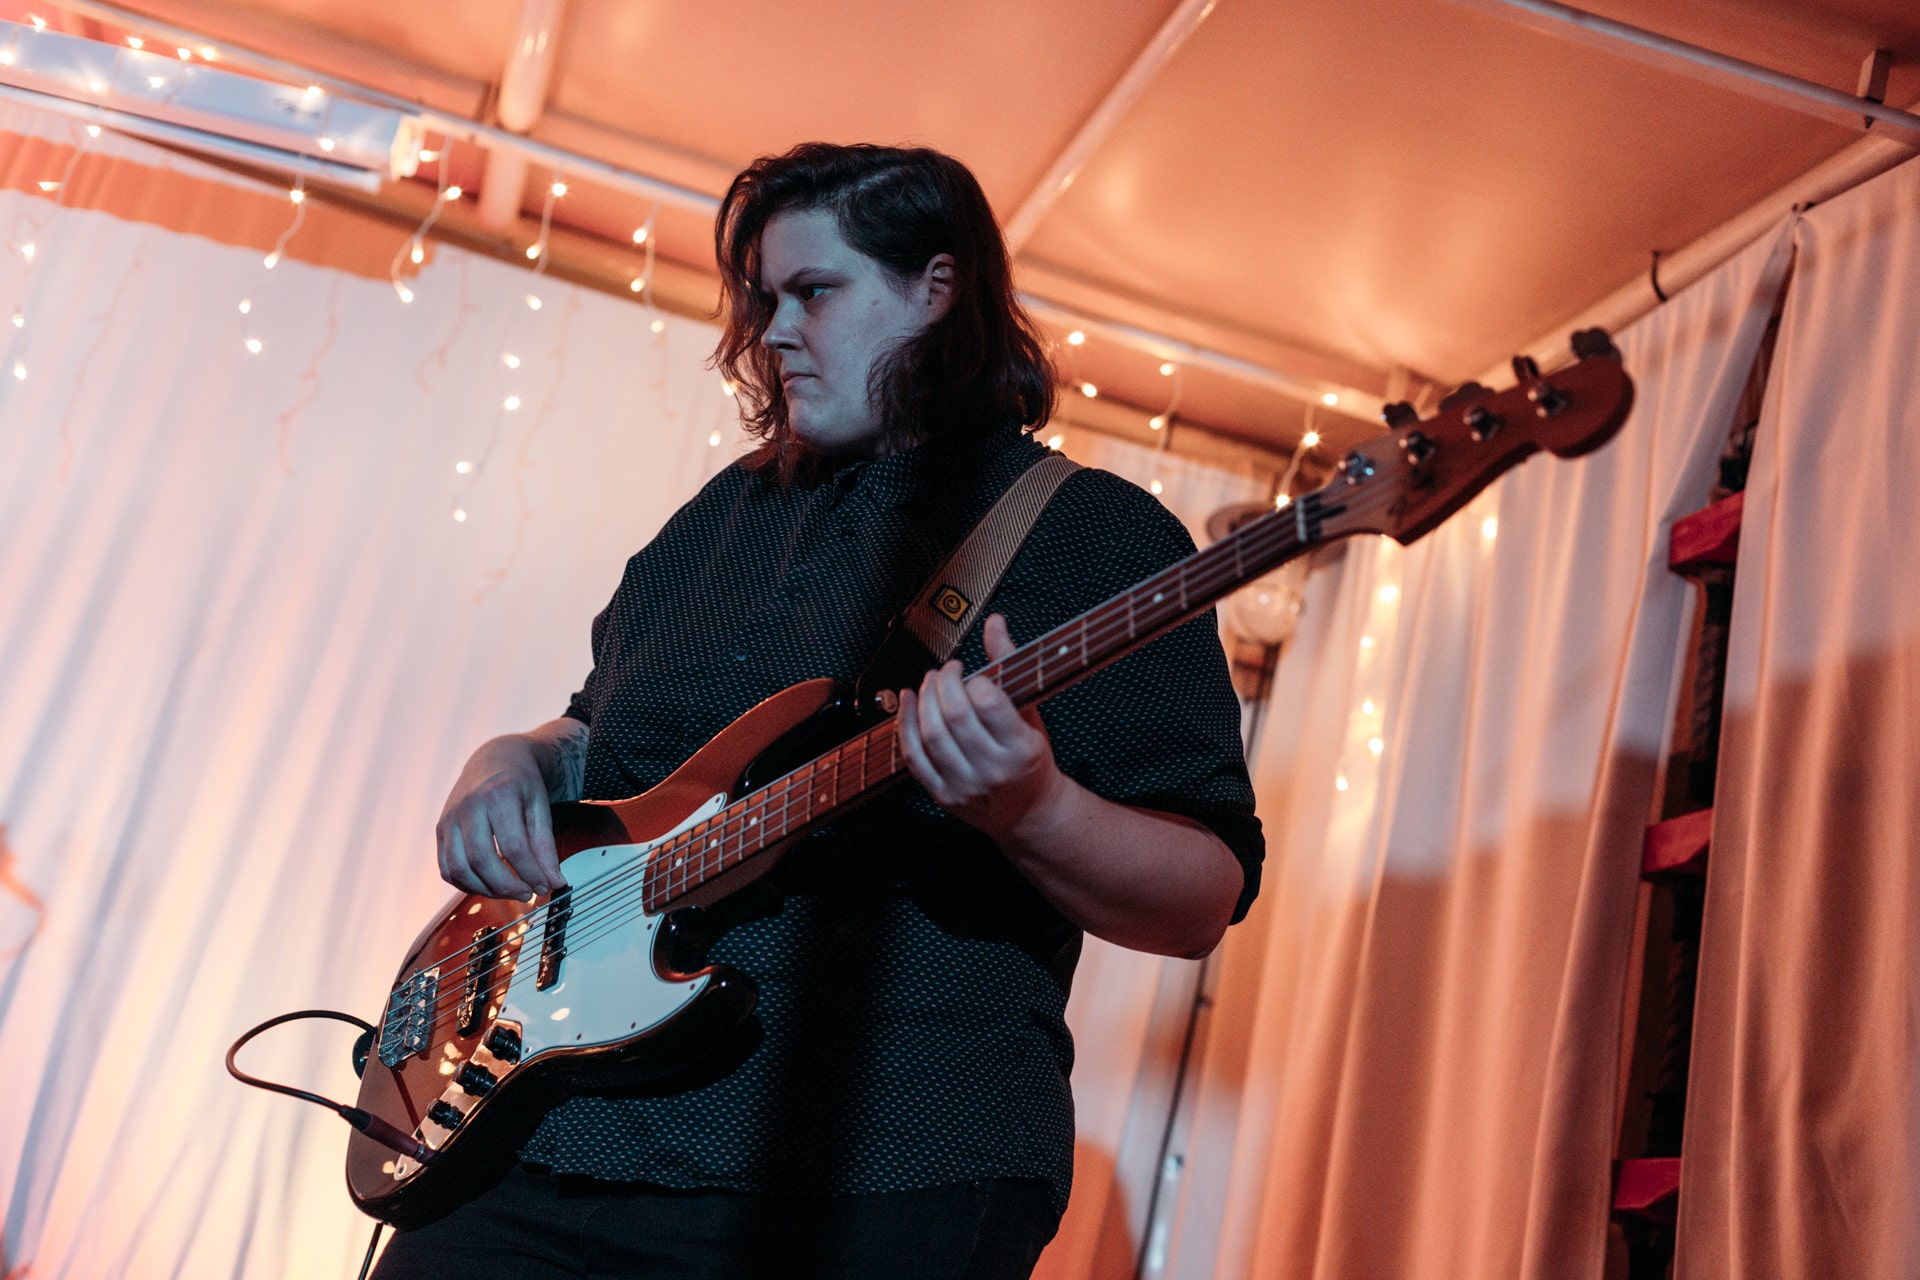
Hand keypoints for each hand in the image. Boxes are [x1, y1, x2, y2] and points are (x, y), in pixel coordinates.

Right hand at [436, 736, 564, 898]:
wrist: (495, 759)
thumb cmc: (521, 783)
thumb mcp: (540, 807)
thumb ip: (545, 845)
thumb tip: (554, 881)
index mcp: (497, 796)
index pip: (513, 847)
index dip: (530, 873)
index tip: (545, 886)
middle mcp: (467, 806)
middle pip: (482, 860)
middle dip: (506, 886)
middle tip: (527, 893)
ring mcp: (449, 819)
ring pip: (459, 869)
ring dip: (486, 890)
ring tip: (509, 891)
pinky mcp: (440, 830)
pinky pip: (447, 868)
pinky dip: (466, 884)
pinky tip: (487, 885)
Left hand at [896, 613, 1069, 841]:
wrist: (1027, 812)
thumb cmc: (1030, 758)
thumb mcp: (1031, 713)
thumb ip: (1010, 665)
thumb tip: (994, 622)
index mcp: (1022, 748)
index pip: (988, 703)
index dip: (974, 681)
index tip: (974, 677)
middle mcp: (994, 770)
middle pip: (954, 716)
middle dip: (943, 683)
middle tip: (946, 671)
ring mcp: (966, 786)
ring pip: (930, 735)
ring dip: (923, 700)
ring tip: (930, 683)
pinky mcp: (943, 796)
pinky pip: (913, 757)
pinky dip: (904, 725)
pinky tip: (908, 702)